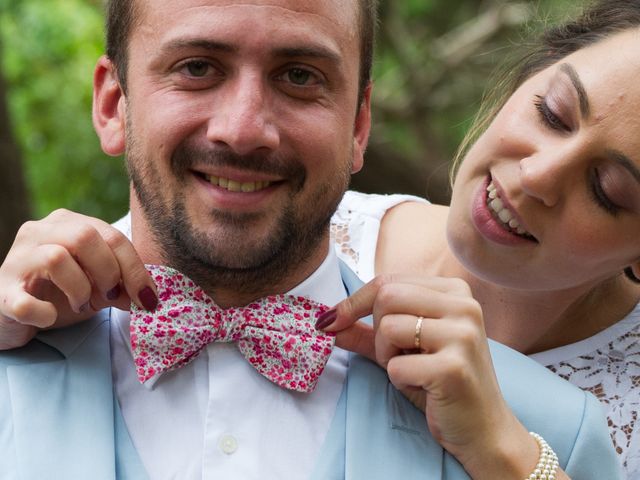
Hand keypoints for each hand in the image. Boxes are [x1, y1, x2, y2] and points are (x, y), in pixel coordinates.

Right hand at [0, 209, 156, 348]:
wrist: (11, 313)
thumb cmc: (58, 293)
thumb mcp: (96, 285)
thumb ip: (121, 285)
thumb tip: (147, 297)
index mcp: (67, 223)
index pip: (112, 235)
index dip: (135, 268)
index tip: (148, 298)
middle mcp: (38, 232)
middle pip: (85, 236)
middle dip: (109, 271)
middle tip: (111, 298)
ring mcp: (16, 260)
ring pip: (56, 257)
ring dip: (79, 288)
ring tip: (81, 304)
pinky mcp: (1, 292)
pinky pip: (25, 302)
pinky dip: (44, 314)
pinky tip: (50, 317)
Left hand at [319, 274, 547, 479]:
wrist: (483, 430)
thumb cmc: (441, 383)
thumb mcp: (403, 349)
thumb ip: (366, 332)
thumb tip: (326, 321)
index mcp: (454, 291)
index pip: (388, 280)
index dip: (354, 302)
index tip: (332, 321)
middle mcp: (464, 305)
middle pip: (386, 296)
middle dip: (376, 330)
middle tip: (394, 354)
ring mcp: (462, 335)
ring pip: (388, 328)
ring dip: (387, 356)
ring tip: (412, 370)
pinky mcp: (454, 368)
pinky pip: (396, 366)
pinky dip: (399, 380)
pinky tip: (424, 387)